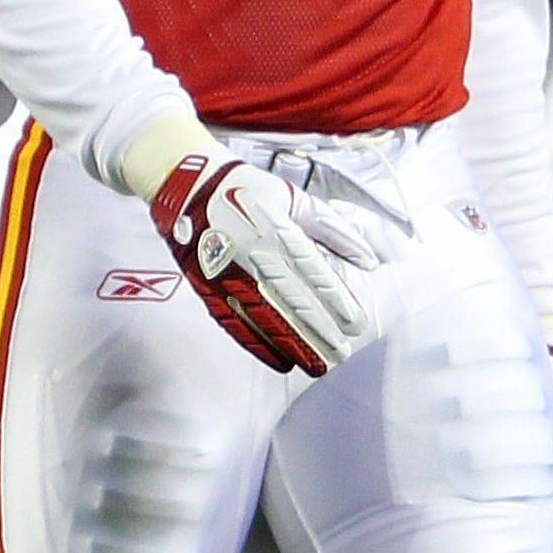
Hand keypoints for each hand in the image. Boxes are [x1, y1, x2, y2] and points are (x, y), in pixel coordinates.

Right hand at [150, 149, 382, 375]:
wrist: (186, 188)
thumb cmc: (247, 190)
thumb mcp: (295, 198)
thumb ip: (333, 228)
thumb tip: (367, 258)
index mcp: (275, 229)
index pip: (312, 272)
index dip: (335, 300)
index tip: (355, 323)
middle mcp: (250, 253)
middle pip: (291, 300)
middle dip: (319, 330)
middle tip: (341, 353)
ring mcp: (225, 273)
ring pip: (263, 316)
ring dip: (291, 344)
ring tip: (315, 364)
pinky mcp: (207, 286)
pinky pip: (233, 320)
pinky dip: (256, 343)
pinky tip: (277, 359)